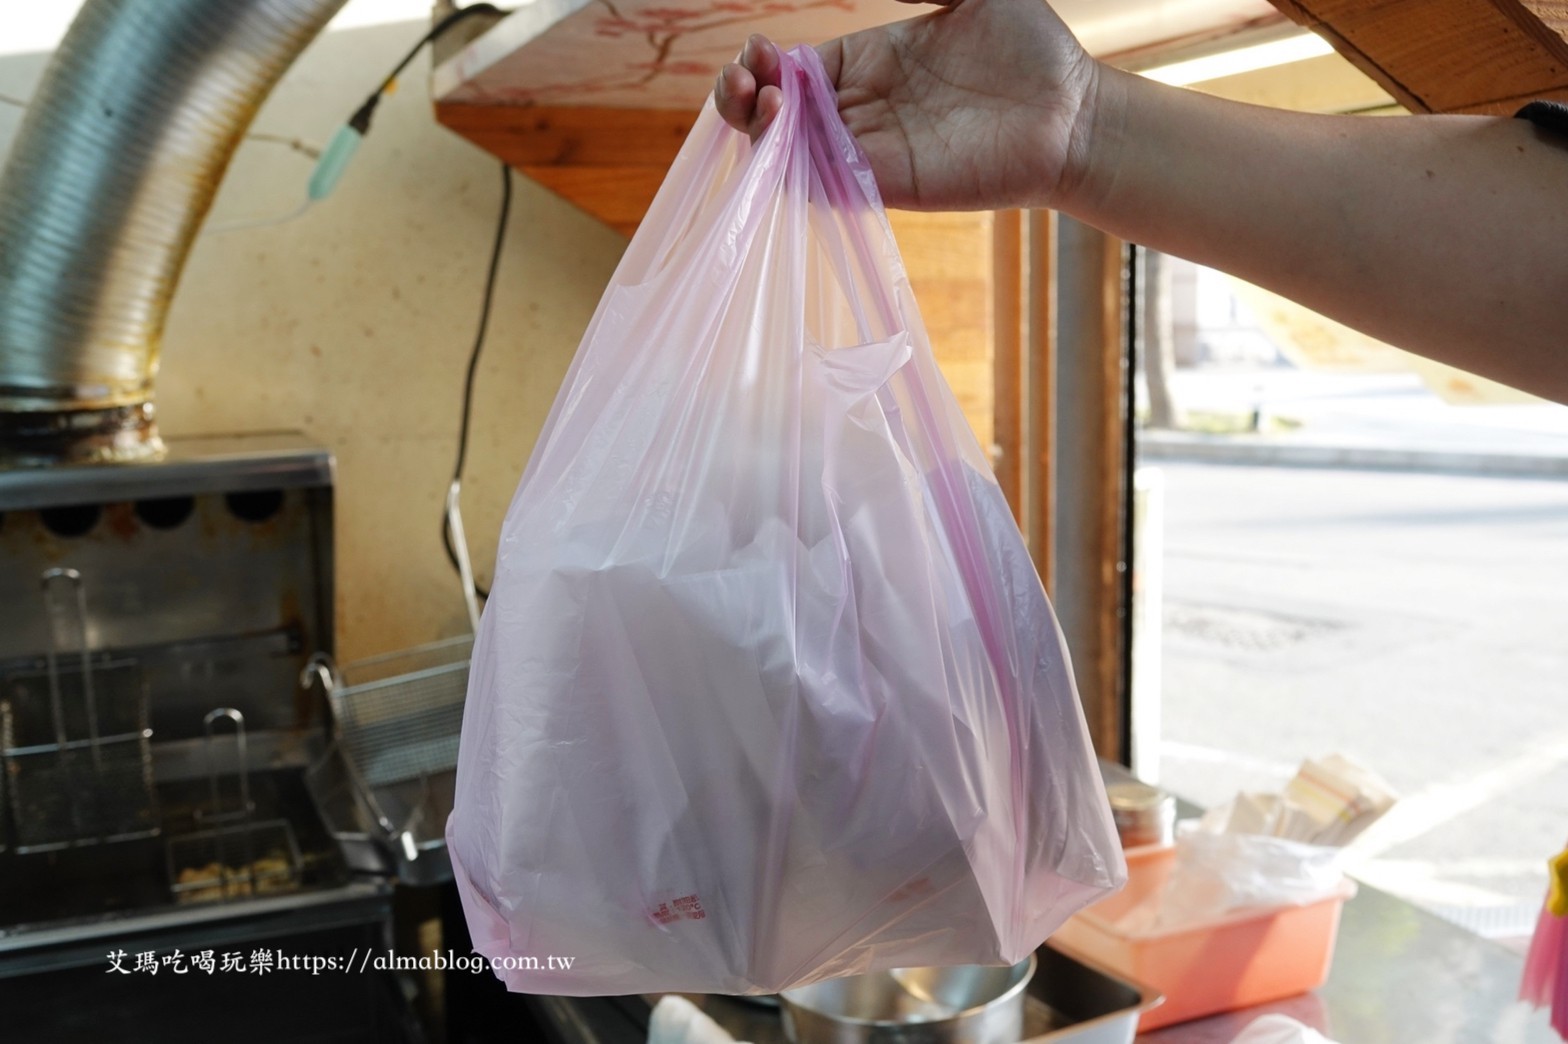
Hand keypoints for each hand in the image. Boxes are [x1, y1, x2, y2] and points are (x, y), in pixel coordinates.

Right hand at [713, 0, 1102, 210]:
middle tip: (746, 79)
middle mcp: (860, 111)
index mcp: (866, 63)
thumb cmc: (1030, 48)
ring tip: (759, 103)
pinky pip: (822, 187)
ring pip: (788, 155)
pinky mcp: (887, 184)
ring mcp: (870, 151)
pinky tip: (788, 139)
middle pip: (776, 115)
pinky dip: (793, 170)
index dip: (762, 64)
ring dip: (759, 134)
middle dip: (742, 97)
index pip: (790, 70)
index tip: (760, 50)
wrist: (1073, 110)